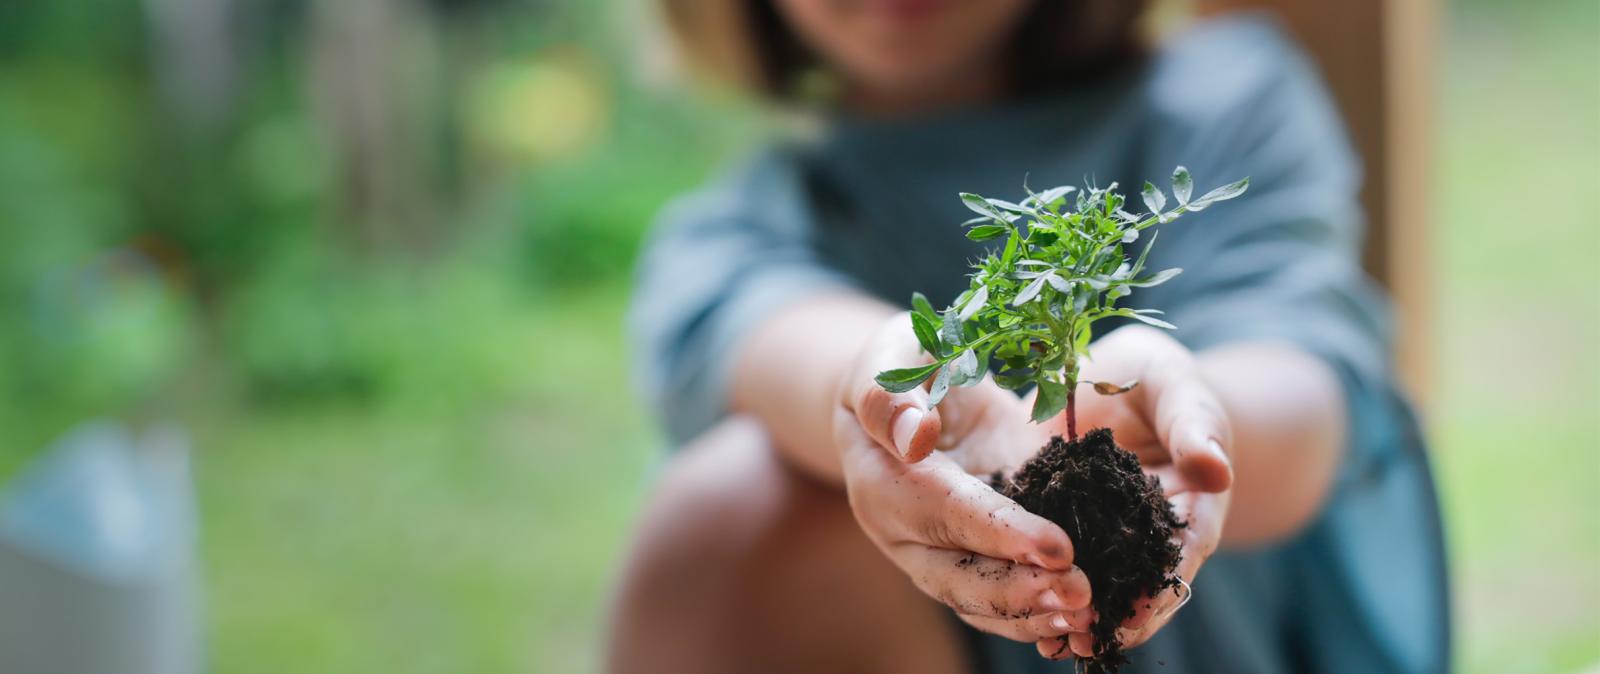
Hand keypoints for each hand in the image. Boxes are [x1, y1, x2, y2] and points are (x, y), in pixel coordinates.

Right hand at [834, 312, 1095, 642]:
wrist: (905, 392)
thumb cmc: (897, 364)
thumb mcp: (888, 360)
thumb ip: (891, 396)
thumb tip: (914, 435)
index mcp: (880, 483)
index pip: (942, 513)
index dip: (998, 532)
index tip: (1056, 546)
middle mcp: (906, 532)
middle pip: (957, 578)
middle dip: (1020, 592)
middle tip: (1081, 594)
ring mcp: (941, 550)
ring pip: (980, 601)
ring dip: (1034, 613)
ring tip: (1088, 615)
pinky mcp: (977, 553)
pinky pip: (1002, 595)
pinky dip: (1040, 610)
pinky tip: (1085, 616)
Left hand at [1033, 325, 1234, 658]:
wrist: (1110, 378)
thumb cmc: (1157, 378)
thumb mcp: (1177, 388)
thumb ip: (1195, 425)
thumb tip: (1217, 469)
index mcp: (1189, 506)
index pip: (1182, 555)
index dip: (1161, 589)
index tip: (1136, 615)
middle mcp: (1146, 532)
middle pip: (1138, 585)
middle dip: (1113, 618)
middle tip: (1083, 643)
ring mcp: (1101, 534)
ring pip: (1093, 582)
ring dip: (1072, 613)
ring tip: (1048, 640)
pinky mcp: (1056, 523)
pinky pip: (1049, 560)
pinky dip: (1036, 584)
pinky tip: (1012, 605)